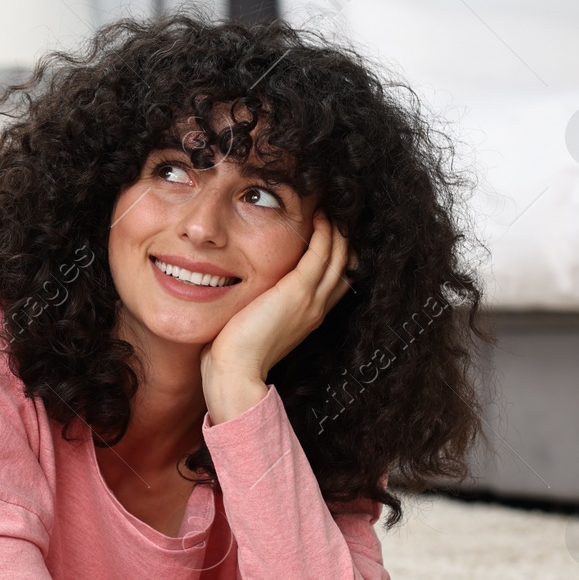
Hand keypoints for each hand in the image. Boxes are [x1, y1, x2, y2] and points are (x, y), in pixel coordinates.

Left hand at [200, 211, 355, 421]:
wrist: (236, 371)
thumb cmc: (234, 353)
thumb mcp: (255, 325)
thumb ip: (261, 307)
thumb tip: (250, 296)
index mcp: (308, 317)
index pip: (335, 281)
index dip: (337, 256)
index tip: (330, 233)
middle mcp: (317, 308)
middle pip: (344, 265)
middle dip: (343, 237)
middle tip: (337, 212)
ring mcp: (312, 300)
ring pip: (338, 256)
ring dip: (337, 229)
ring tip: (331, 208)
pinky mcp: (299, 291)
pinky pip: (322, 253)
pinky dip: (325, 232)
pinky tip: (320, 215)